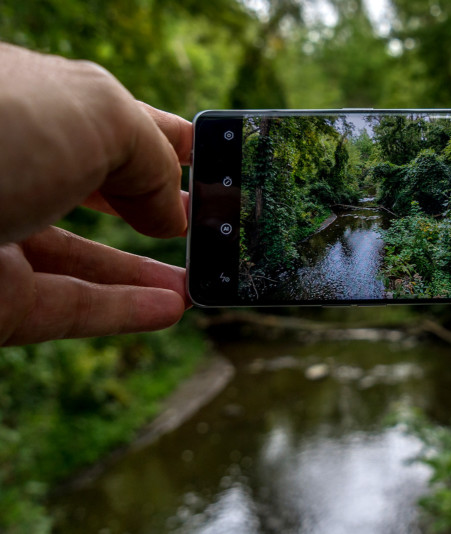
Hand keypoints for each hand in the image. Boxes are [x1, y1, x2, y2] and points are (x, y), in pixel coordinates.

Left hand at [0, 43, 192, 344]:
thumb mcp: (96, 113)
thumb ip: (151, 155)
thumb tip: (172, 210)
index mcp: (29, 102)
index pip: (108, 118)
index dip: (165, 138)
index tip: (212, 162)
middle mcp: (8, 165)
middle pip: (93, 188)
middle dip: (152, 205)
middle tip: (204, 224)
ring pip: (82, 258)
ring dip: (144, 271)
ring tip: (198, 278)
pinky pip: (67, 309)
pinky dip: (122, 311)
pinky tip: (172, 307)